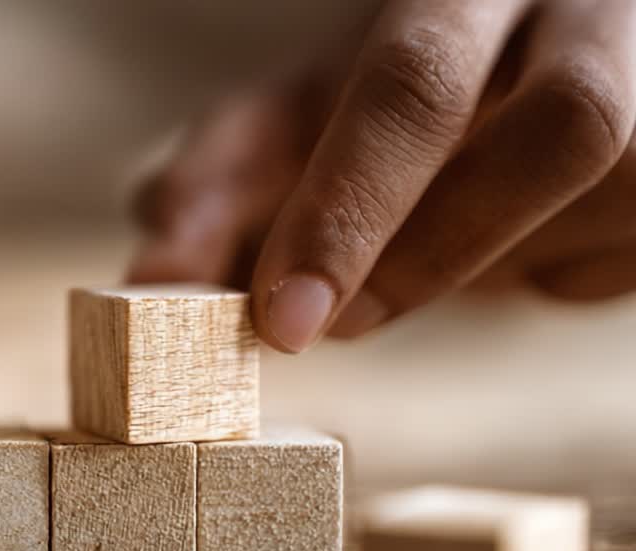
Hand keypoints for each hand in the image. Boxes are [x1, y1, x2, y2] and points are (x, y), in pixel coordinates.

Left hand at [132, 0, 635, 351]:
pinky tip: (508, 236)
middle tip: (322, 325)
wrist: (536, 33)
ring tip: (424, 243)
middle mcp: (596, 12)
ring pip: (603, 206)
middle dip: (432, 249)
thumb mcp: (305, 103)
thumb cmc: (412, 73)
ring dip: (487, 260)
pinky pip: (611, 265)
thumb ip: (224, 174)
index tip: (284, 316)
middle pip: (569, 128)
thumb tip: (155, 275)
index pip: (417, 81)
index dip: (349, 207)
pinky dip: (541, 275)